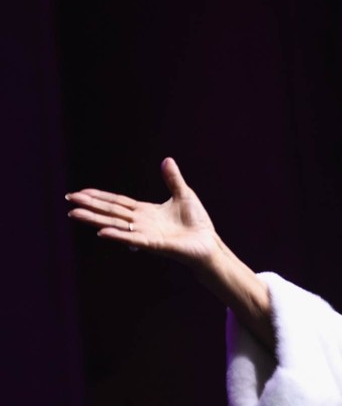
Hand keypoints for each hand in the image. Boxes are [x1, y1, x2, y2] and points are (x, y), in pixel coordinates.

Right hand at [67, 157, 218, 268]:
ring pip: (116, 225)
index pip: (118, 203)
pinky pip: (134, 239)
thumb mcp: (184, 195)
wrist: (209, 244)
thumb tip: (167, 160)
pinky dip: (118, 236)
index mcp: (146, 212)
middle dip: (90, 206)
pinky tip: (102, 232)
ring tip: (75, 214)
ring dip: (95, 220)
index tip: (80, 192)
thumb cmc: (198, 223)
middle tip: (69, 201)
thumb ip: (172, 179)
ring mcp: (147, 234)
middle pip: (111, 212)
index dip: (99, 197)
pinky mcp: (156, 245)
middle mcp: (142, 223)